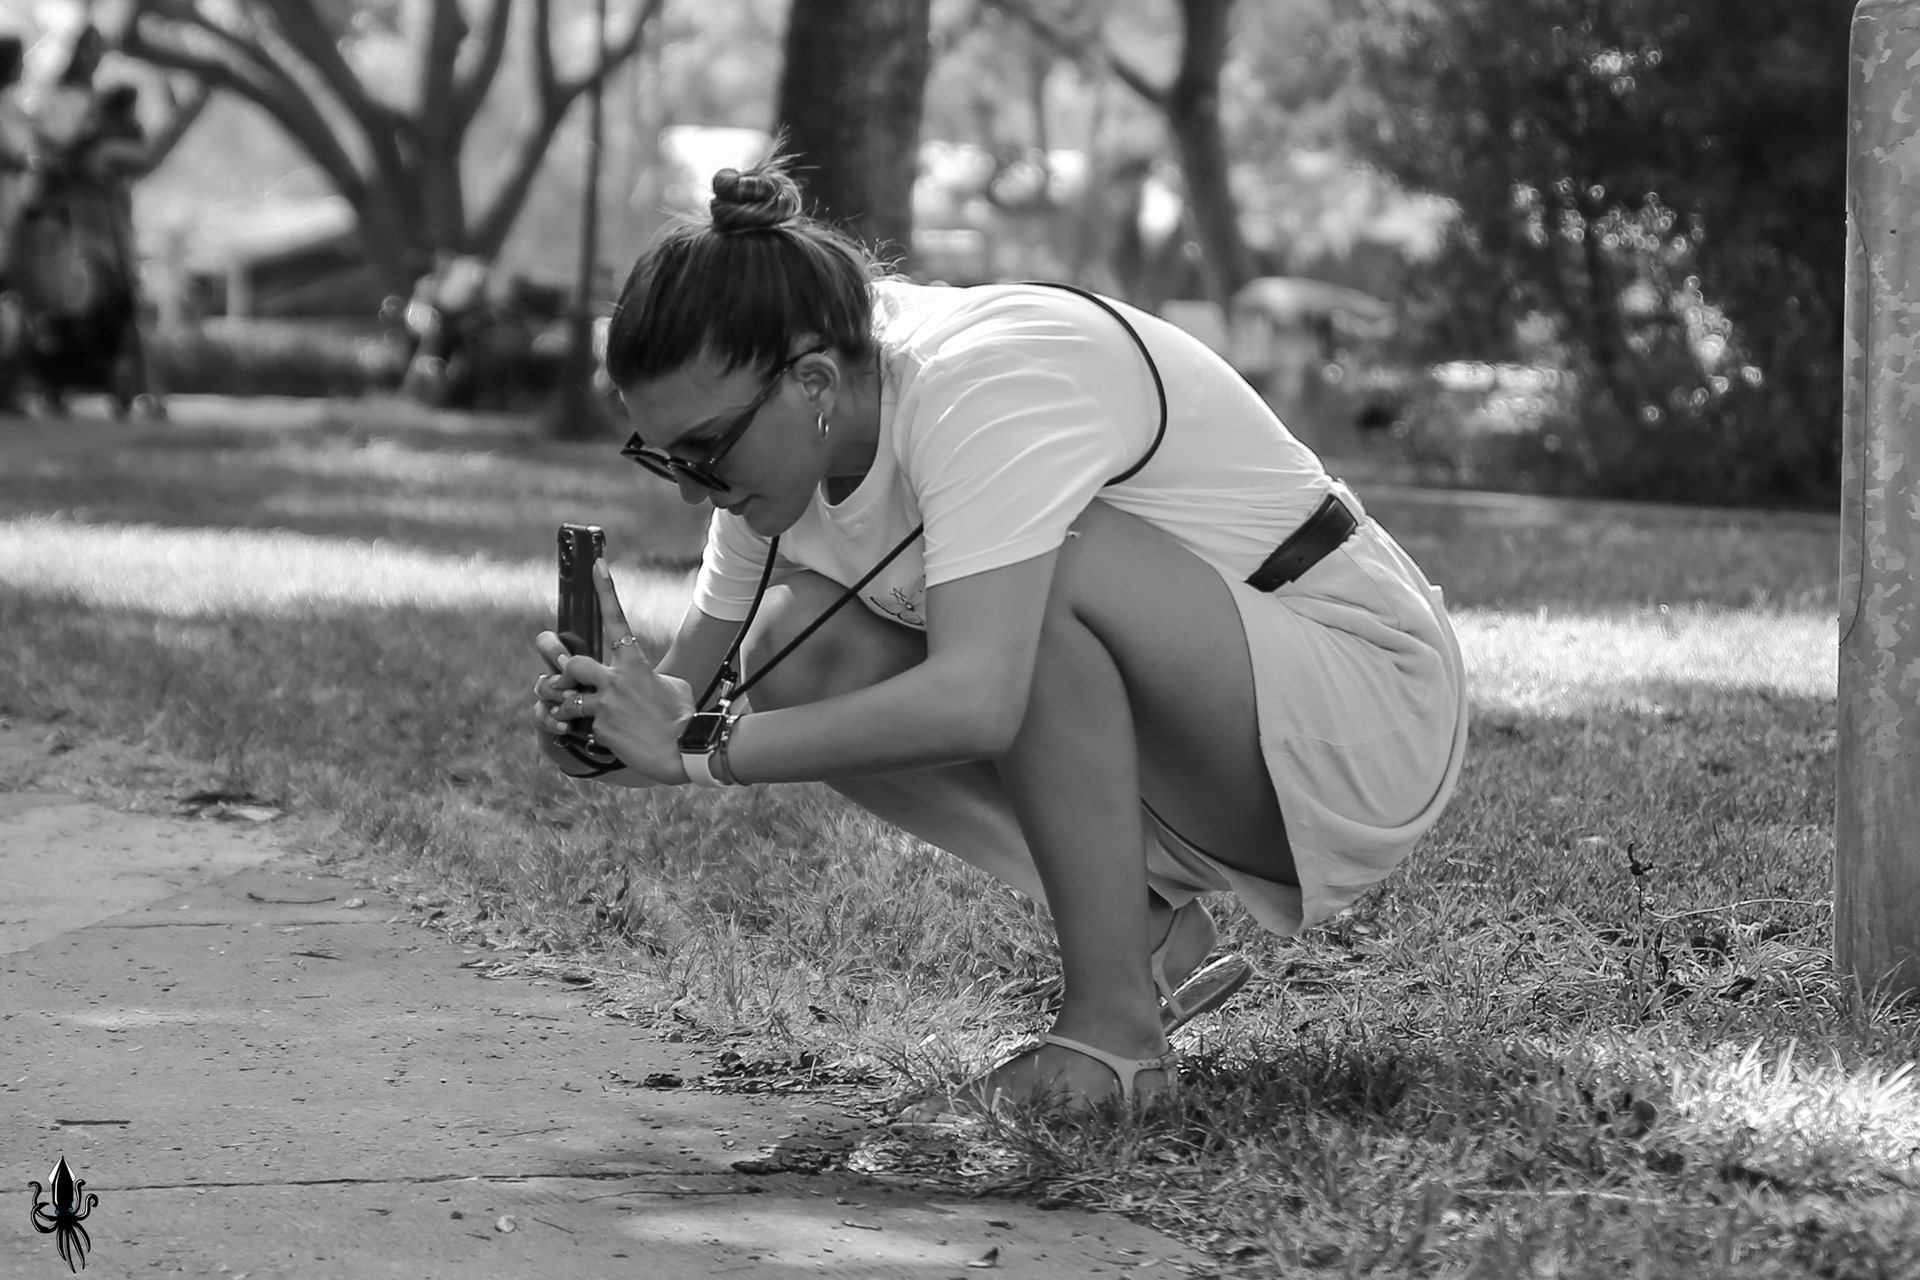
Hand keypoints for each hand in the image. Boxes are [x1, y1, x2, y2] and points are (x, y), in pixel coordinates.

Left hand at [531, 561, 693, 784]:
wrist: (680, 751)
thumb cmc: (682, 717)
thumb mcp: (671, 687)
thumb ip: (648, 676)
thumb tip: (643, 677)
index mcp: (635, 663)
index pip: (617, 619)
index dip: (606, 590)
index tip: (597, 565)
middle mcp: (617, 679)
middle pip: (572, 663)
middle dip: (563, 669)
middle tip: (564, 676)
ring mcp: (606, 704)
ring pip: (566, 696)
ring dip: (565, 704)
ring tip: (571, 713)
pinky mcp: (599, 728)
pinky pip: (578, 724)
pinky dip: (581, 730)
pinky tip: (601, 737)